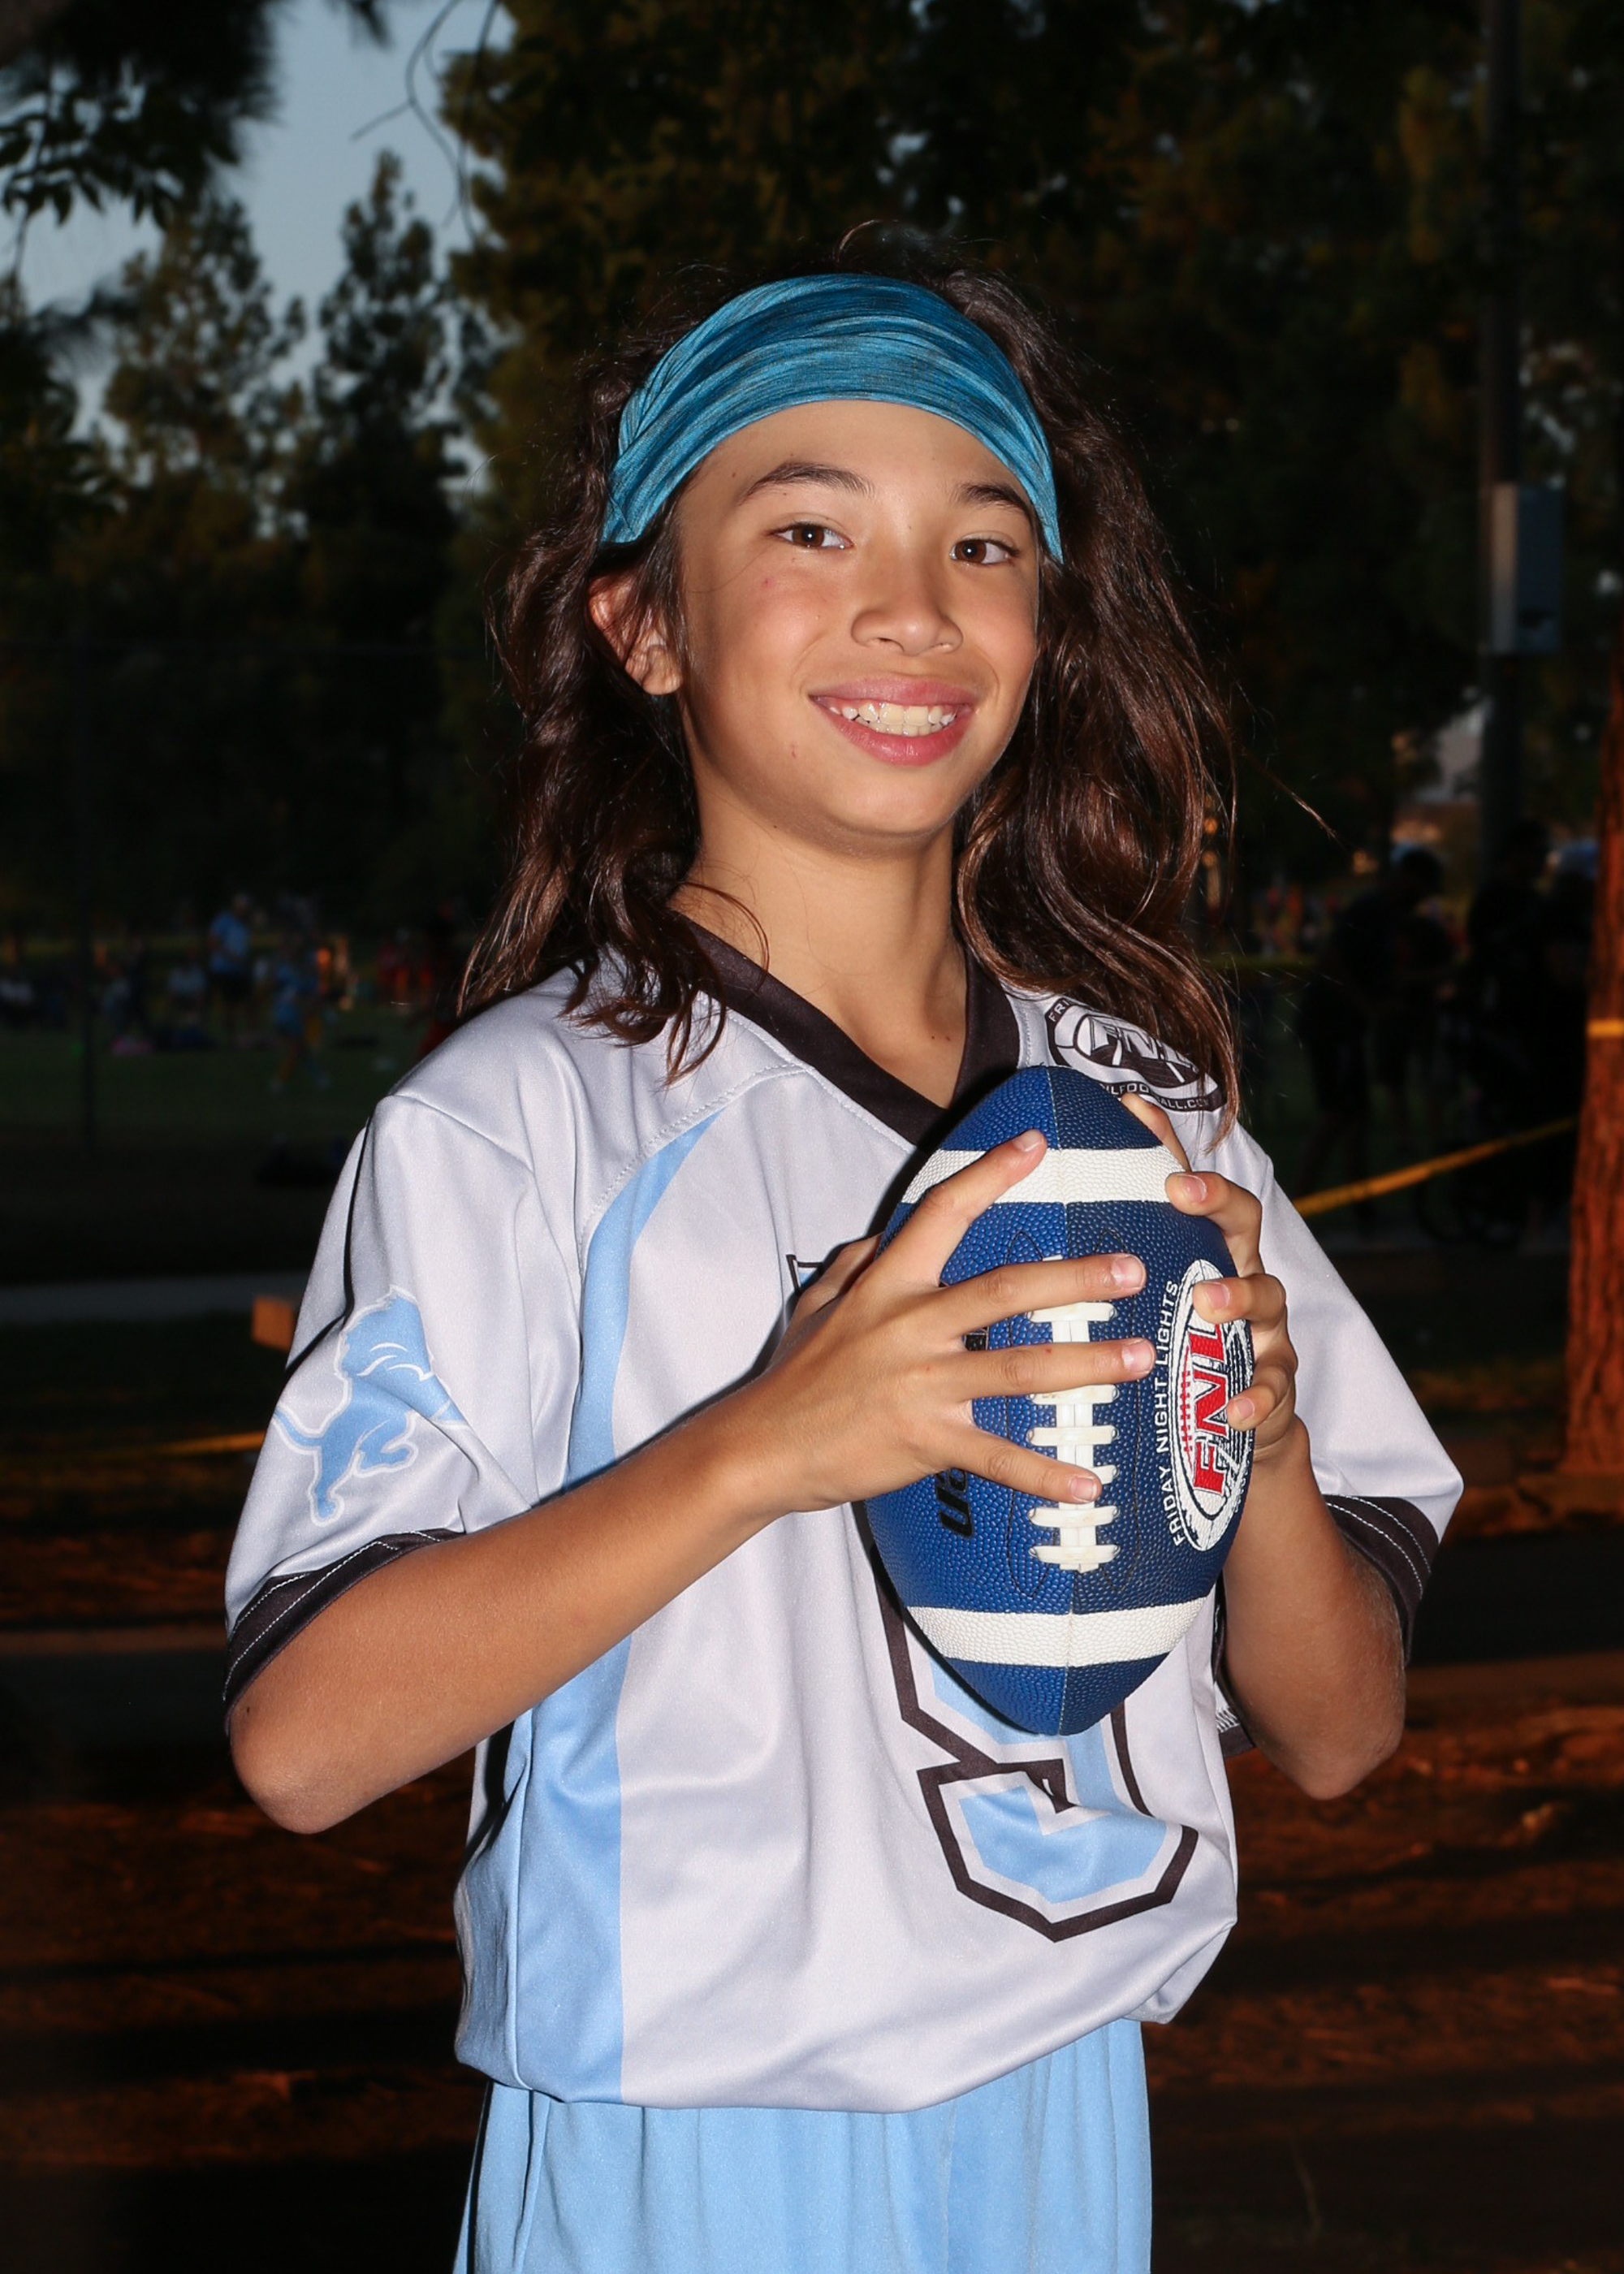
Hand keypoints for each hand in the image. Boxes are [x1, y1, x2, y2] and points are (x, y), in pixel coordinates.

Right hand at [739, 1131, 1153, 1517]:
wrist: (760, 1449)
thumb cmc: (794, 1377)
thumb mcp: (816, 1306)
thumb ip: (855, 1266)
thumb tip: (881, 1236)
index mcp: (887, 1285)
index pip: (943, 1213)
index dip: (991, 1174)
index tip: (1037, 1144)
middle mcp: (910, 1326)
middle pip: (1005, 1290)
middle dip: (1075, 1279)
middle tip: (1133, 1270)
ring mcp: (921, 1385)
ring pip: (1019, 1368)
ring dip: (1087, 1364)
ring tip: (1139, 1357)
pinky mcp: (926, 1441)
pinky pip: (997, 1457)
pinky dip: (1045, 1475)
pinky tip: (1090, 1484)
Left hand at [1120, 1094, 1302, 1468]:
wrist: (1227, 1423)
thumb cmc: (1172, 1350)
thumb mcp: (1143, 1305)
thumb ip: (1103, 1268)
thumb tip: (1024, 1216)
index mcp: (1201, 1251)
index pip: (1189, 1186)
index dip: (1167, 1146)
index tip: (1134, 1110)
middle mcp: (1240, 1274)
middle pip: (1243, 1221)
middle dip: (1216, 1200)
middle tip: (1180, 1192)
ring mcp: (1264, 1326)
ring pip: (1267, 1296)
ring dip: (1237, 1296)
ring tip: (1205, 1303)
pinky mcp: (1273, 1381)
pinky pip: (1272, 1385)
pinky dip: (1255, 1397)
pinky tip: (1233, 1410)